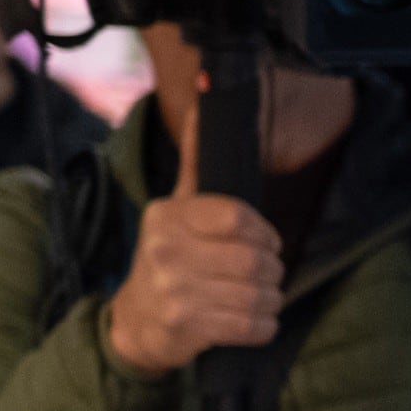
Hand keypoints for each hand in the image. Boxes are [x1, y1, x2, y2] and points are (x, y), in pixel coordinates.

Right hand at [105, 131, 282, 375]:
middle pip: (254, 260)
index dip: (265, 233)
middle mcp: (165, 251)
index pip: (237, 218)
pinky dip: (264, 326)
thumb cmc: (169, 258)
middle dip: (273, 270)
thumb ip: (198, 159)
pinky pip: (251, 327)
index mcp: (168, 216)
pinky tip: (254, 320)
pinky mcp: (185, 327)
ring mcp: (173, 291)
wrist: (137, 321)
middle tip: (269, 274)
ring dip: (271, 300)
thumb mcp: (177, 207)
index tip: (268, 242)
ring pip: (257, 295)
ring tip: (261, 297)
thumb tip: (206, 83)